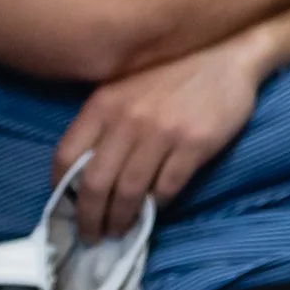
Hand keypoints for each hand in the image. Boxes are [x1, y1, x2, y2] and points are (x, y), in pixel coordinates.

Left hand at [54, 32, 271, 235]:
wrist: (227, 53)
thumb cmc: (171, 71)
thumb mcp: (124, 86)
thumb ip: (103, 121)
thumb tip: (84, 172)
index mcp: (103, 104)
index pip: (67, 155)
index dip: (61, 190)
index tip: (66, 209)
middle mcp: (127, 119)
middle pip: (95, 183)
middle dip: (89, 217)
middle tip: (91, 236)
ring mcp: (161, 132)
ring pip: (130, 192)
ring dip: (121, 219)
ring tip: (118, 232)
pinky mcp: (194, 144)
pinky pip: (168, 187)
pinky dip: (158, 205)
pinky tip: (155, 210)